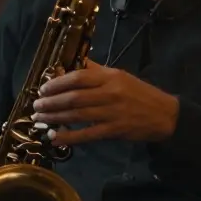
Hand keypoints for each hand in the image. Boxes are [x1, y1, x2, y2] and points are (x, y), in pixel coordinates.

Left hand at [31, 59, 178, 144]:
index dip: (57, 83)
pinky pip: (87, 134)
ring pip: (77, 115)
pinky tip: (55, 137)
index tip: (43, 89)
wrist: (164, 115)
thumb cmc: (139, 93)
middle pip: (74, 97)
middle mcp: (110, 93)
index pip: (78, 77)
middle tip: (36, 106)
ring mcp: (112, 113)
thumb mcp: (119, 76)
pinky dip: (70, 136)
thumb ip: (95, 71)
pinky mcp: (114, 131)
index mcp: (110, 77)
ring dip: (55, 118)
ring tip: (40, 119)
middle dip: (51, 102)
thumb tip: (70, 64)